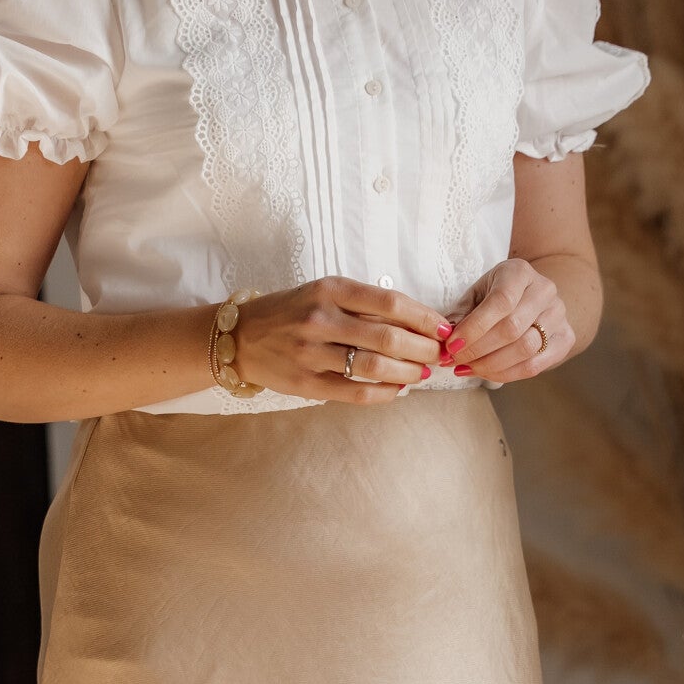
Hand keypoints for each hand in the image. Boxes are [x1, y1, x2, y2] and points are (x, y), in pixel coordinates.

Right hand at [234, 277, 442, 401]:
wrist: (239, 337)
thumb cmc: (291, 312)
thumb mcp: (324, 293)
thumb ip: (364, 304)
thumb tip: (417, 323)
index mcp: (330, 289)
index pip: (390, 302)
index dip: (424, 318)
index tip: (443, 328)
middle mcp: (320, 319)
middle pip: (388, 337)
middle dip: (423, 349)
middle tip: (439, 355)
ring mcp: (311, 353)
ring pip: (374, 367)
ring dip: (408, 373)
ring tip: (421, 373)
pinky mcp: (305, 383)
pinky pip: (354, 392)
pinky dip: (384, 394)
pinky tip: (397, 390)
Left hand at [441, 260, 571, 384]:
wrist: (534, 298)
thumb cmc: (497, 296)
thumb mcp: (476, 295)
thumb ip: (460, 314)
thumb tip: (444, 336)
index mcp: (520, 272)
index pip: (501, 302)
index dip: (475, 327)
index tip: (451, 345)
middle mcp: (545, 290)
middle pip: (513, 328)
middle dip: (478, 350)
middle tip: (454, 360)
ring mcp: (559, 315)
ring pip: (526, 349)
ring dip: (490, 365)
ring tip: (466, 368)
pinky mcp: (566, 338)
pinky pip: (535, 366)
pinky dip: (506, 374)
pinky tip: (486, 373)